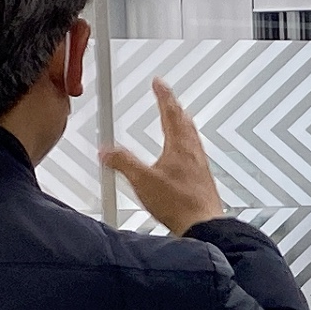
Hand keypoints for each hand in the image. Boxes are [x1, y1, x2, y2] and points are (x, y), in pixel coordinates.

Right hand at [101, 79, 227, 234]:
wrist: (203, 226)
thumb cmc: (179, 204)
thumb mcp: (142, 181)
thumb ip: (122, 163)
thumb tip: (107, 151)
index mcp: (180, 146)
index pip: (171, 112)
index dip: (163, 95)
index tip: (159, 83)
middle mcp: (194, 152)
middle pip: (185, 121)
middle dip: (174, 107)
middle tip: (167, 97)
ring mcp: (200, 166)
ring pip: (192, 136)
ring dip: (182, 124)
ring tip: (176, 120)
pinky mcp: (203, 180)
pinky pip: (194, 153)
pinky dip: (186, 144)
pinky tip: (182, 156)